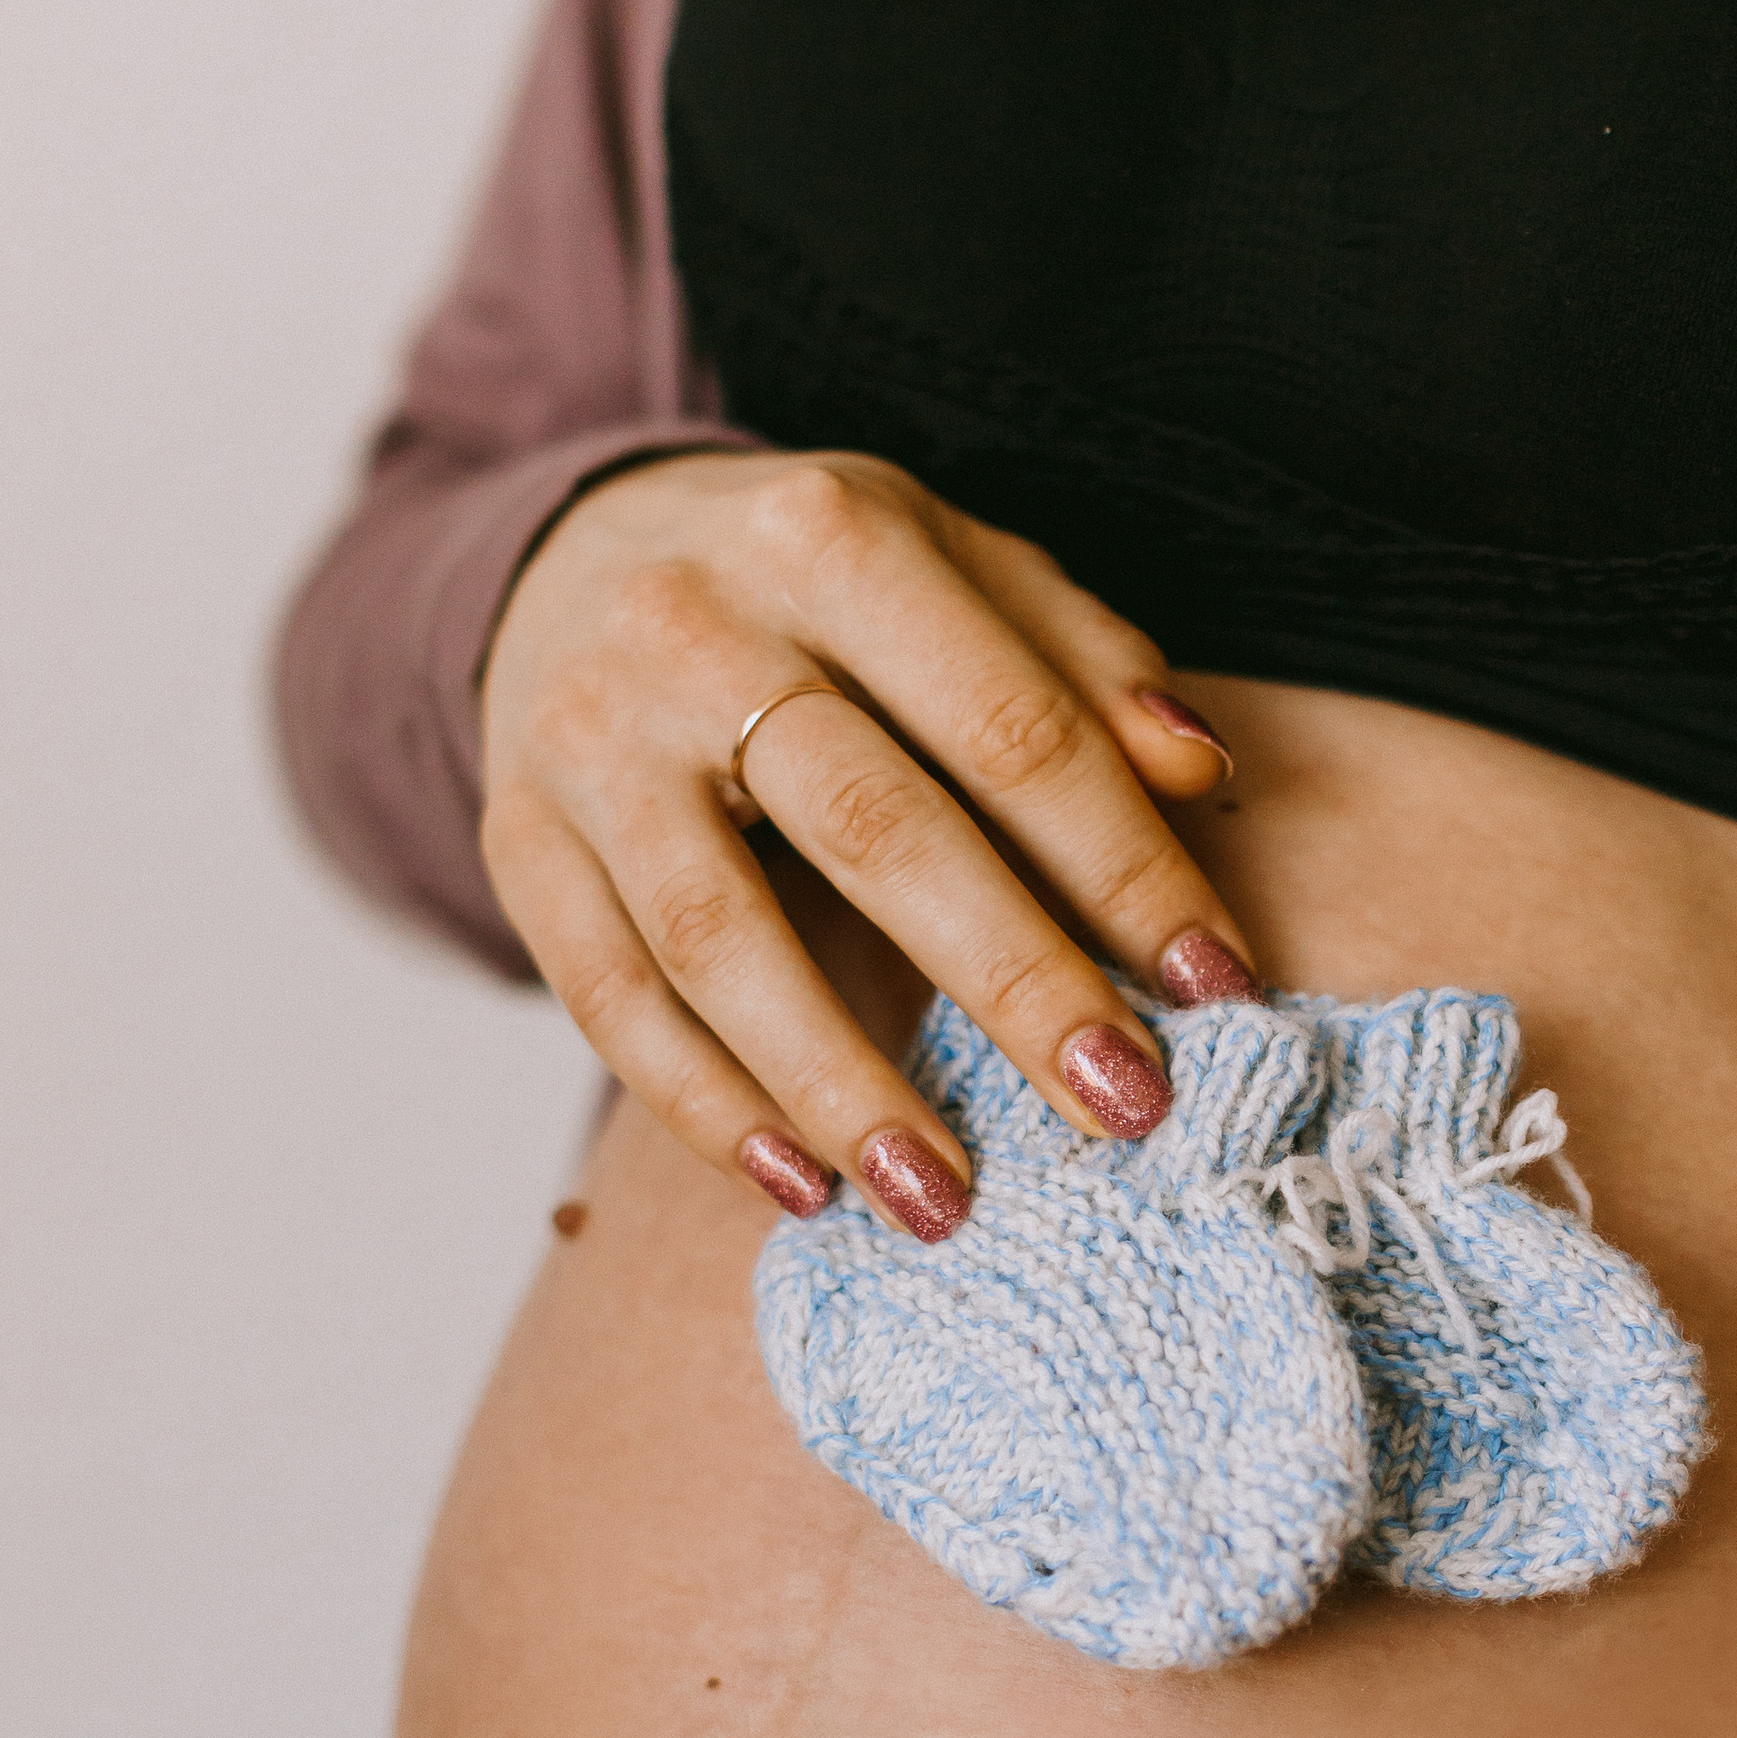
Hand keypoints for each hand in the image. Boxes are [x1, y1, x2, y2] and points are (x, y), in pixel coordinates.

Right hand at [479, 448, 1255, 1231]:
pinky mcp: (518, 836)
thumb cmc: (817, 586)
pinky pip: (605, 995)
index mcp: (832, 538)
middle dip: (1013, 982)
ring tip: (947, 1199)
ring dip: (841, 1083)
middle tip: (1121, 1105)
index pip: (1007, 725)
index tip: (1218, 985)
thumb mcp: (954, 567)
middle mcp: (694, 628)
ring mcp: (589, 737)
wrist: (573, 551)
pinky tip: (802, 1183)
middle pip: (873, 830)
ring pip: (715, 936)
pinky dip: (703, 1104)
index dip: (1125, 863)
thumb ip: (1081, 665)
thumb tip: (1202, 775)